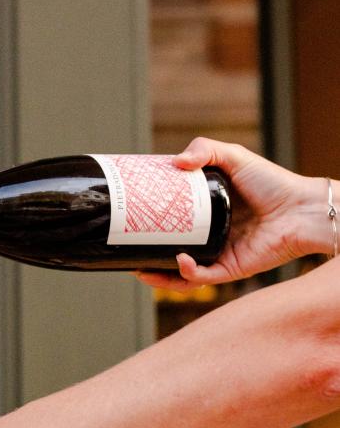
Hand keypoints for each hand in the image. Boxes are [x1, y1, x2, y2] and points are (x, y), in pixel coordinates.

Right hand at [135, 137, 325, 290]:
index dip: (148, 223)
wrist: (303, 209)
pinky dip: (187, 273)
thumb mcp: (234, 157)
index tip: (129, 217)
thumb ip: (205, 149)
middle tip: (125, 248)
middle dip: (145, 256)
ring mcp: (218, 255)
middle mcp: (209, 236)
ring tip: (141, 270)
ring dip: (159, 276)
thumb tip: (175, 163)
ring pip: (180, 273)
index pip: (170, 221)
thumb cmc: (274, 183)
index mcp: (206, 214)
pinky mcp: (230, 270)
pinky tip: (180, 261)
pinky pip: (201, 278)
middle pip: (169, 250)